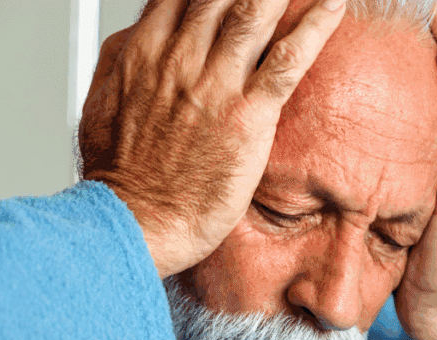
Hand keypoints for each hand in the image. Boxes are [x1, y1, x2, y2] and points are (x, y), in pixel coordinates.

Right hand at [78, 0, 346, 277]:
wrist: (138, 221)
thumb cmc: (124, 176)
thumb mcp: (103, 104)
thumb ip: (124, 62)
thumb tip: (138, 37)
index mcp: (143, 53)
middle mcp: (179, 59)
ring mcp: (215, 84)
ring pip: (253, 12)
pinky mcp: (247, 114)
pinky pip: (288, 59)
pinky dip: (315, 26)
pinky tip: (333, 6)